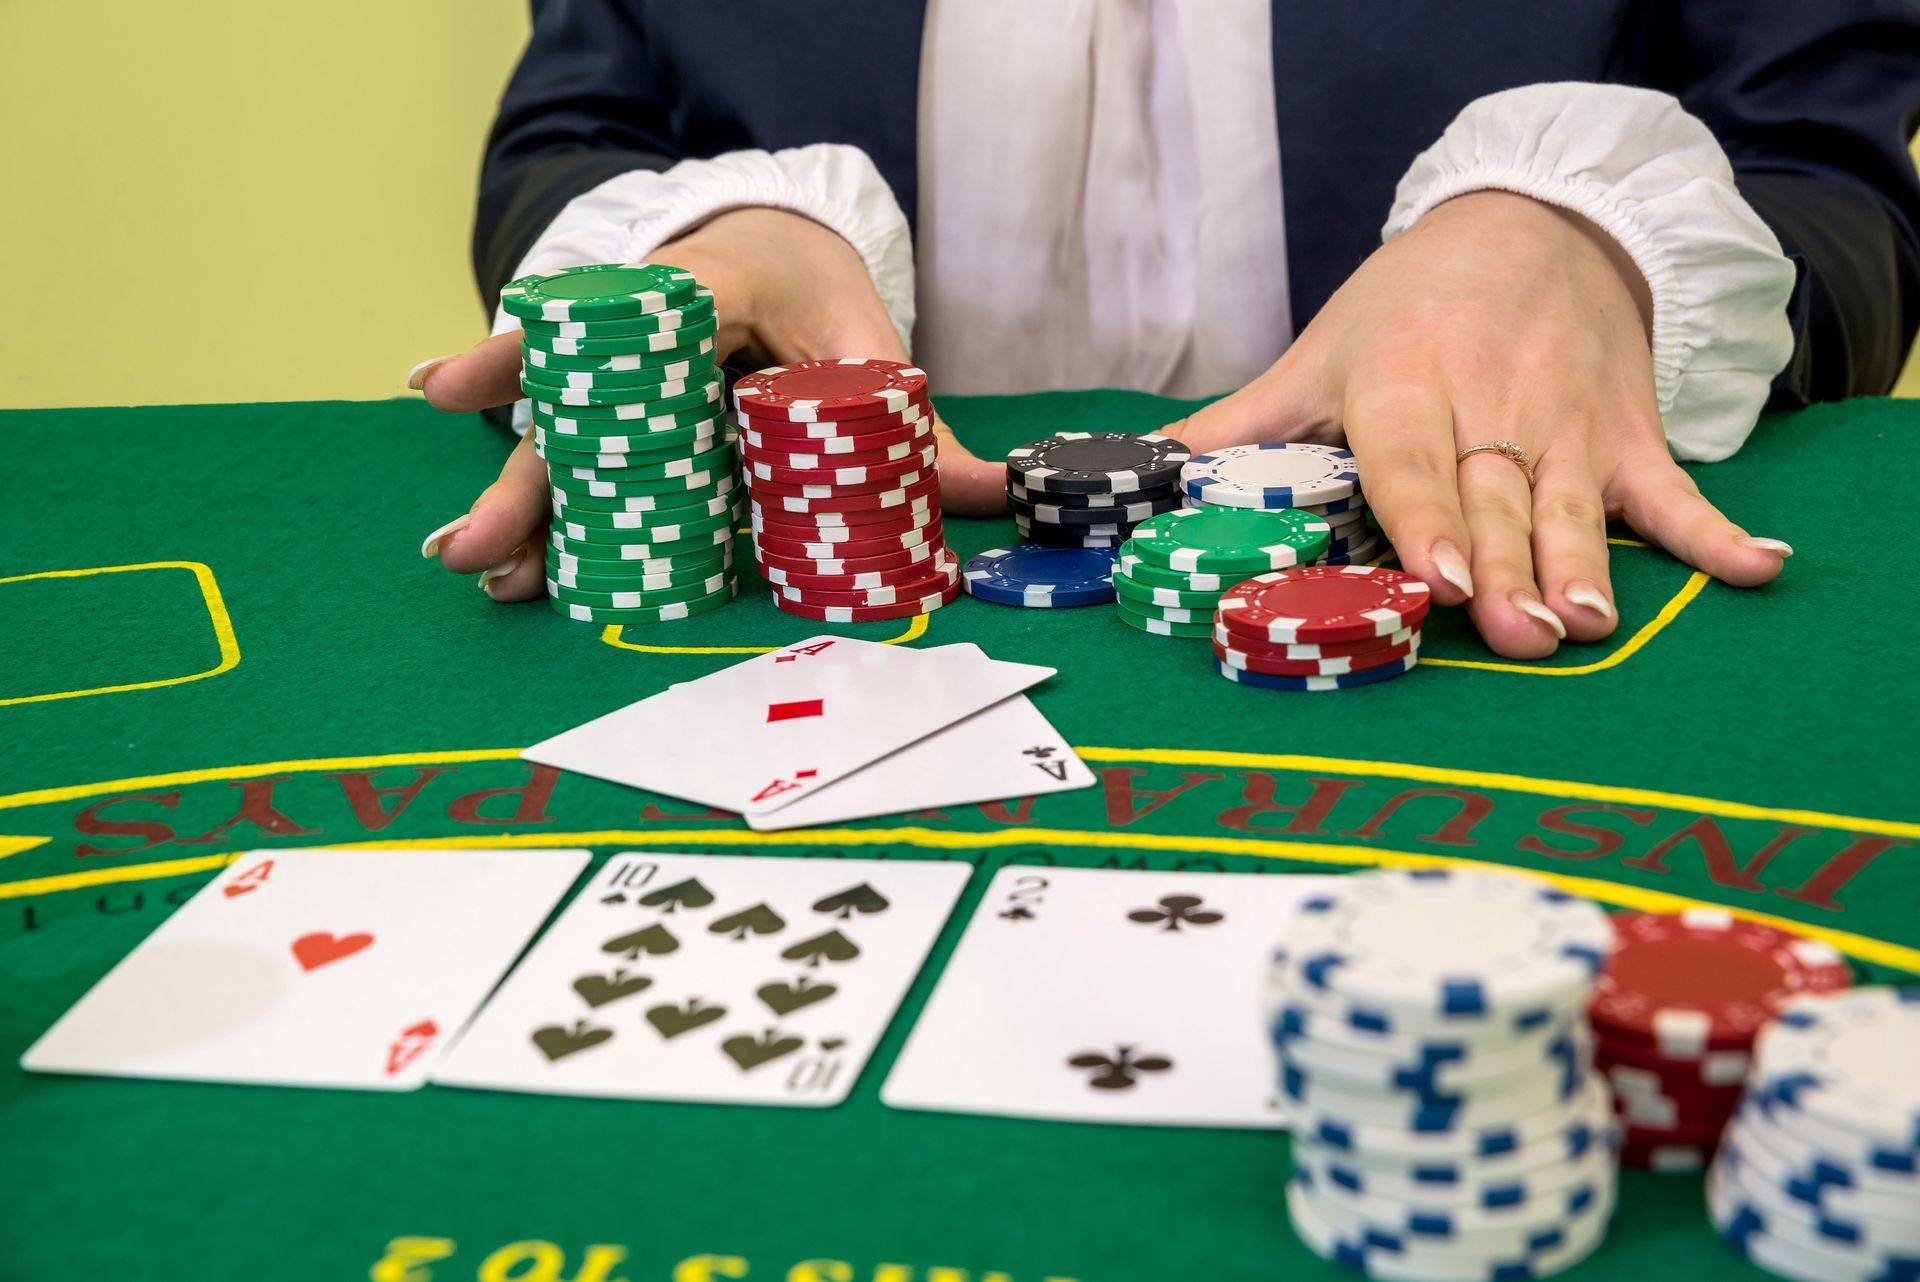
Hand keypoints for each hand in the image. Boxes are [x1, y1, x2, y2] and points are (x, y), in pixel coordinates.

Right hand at [412, 208, 1003, 598]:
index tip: (452, 388)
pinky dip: (548, 516)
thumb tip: (1000, 493)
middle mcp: (643, 342)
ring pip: (565, 453)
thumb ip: (915, 426)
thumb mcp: (866, 341)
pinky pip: (581, 471)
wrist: (770, 247)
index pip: (622, 325)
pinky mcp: (622, 424)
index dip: (540, 353)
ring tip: (472, 569)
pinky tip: (510, 566)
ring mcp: (623, 387)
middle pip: (575, 416)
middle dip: (524, 483)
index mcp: (707, 291)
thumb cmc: (809, 290)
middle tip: (467, 547)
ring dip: (520, 513)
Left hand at [1161, 190, 1791, 659]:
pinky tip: (1756, 569)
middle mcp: (1491, 403)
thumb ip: (1242, 424)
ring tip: (1592, 623)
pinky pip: (1673, 487)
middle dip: (1508, 569)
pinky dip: (1714, 532)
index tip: (1440, 578)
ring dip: (1588, 563)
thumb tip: (1142, 475)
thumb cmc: (1403, 305)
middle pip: (1496, 500)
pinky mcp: (1627, 430)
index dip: (1426, 520)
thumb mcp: (1318, 355)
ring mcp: (1569, 421)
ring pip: (1576, 503)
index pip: (1412, 462)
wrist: (1528, 219)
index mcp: (1404, 385)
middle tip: (1520, 634)